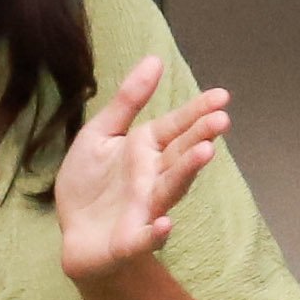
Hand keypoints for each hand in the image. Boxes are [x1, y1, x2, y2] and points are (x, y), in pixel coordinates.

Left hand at [53, 55, 232, 280]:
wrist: (78, 237)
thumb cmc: (92, 184)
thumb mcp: (101, 134)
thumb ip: (128, 101)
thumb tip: (155, 59)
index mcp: (146, 150)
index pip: (175, 127)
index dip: (197, 112)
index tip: (221, 96)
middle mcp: (152, 178)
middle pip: (180, 155)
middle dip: (200, 138)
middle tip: (221, 121)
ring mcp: (145, 209)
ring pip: (170, 189)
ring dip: (187, 173)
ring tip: (204, 154)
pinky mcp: (130, 240)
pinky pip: (145, 237)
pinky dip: (155, 233)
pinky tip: (164, 224)